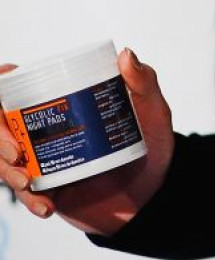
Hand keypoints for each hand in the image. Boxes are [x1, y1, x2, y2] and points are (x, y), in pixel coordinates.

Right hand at [0, 48, 175, 235]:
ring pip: (4, 160)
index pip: (21, 86)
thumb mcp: (153, 111)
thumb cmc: (152, 142)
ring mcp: (46, 159)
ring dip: (6, 171)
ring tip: (27, 182)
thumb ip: (144, 83)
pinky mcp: (48, 189)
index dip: (3, 84)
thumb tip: (126, 54)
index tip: (4, 87)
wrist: (154, 190)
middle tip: (17, 152)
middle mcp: (49, 127)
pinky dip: (28, 201)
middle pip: (3, 124)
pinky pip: (25, 195)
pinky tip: (45, 205)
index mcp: (67, 100)